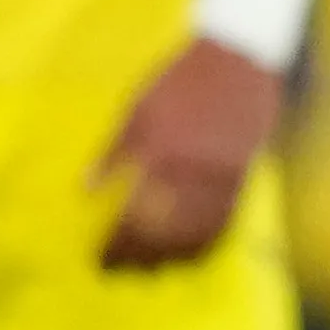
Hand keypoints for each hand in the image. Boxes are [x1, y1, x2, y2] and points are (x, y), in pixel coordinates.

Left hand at [96, 34, 280, 268]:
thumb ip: (112, 151)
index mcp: (160, 152)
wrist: (241, 56)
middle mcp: (191, 171)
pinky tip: (191, 255)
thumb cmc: (181, 79)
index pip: (133, 216)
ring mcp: (221, 177)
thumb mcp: (138, 107)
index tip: (99, 260)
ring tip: (150, 270)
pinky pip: (225, 222)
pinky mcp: (243, 176)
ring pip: (195, 233)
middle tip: (119, 273)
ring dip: (171, 257)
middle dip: (138, 258)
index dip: (116, 244)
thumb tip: (85, 190)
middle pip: (162, 232)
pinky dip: (206, 243)